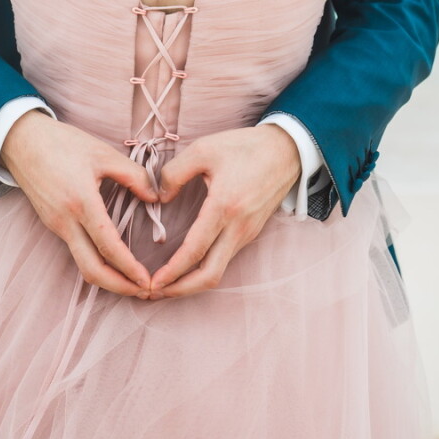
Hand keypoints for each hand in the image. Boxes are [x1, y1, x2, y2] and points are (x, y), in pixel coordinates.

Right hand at [1, 110, 156, 297]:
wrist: (21, 140)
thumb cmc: (62, 142)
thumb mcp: (103, 153)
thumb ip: (134, 175)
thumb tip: (156, 197)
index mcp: (81, 202)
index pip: (108, 247)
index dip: (130, 269)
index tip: (148, 281)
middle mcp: (65, 221)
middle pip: (91, 270)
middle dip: (119, 287)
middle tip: (144, 292)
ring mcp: (56, 225)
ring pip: (82, 264)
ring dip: (108, 277)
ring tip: (133, 280)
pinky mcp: (52, 224)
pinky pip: (75, 250)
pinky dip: (96, 262)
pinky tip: (113, 260)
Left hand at [147, 125, 301, 298]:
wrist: (286, 150)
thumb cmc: (245, 147)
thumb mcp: (204, 149)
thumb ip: (174, 173)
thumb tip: (158, 198)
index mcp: (225, 206)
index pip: (195, 250)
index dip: (172, 271)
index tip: (152, 282)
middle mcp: (238, 227)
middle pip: (210, 275)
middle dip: (180, 289)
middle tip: (153, 292)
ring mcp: (247, 233)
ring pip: (218, 270)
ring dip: (191, 282)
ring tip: (165, 283)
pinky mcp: (250, 232)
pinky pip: (225, 258)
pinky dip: (203, 268)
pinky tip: (187, 264)